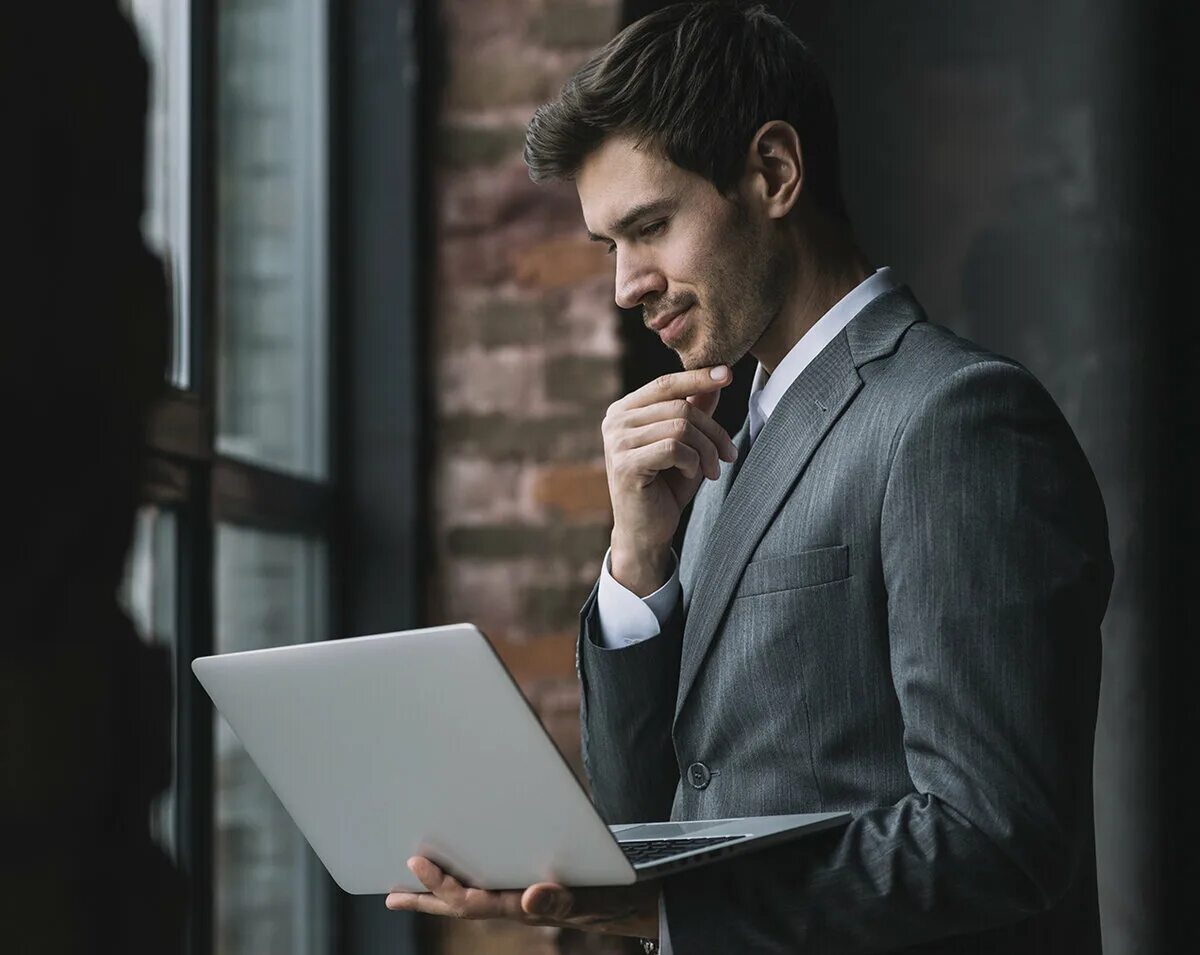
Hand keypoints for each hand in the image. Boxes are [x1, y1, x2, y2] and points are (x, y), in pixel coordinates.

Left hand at [385, 856, 659, 938]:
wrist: (627, 898)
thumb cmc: (607, 894)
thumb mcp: (590, 896)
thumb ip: (561, 898)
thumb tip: (532, 895)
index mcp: (520, 905)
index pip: (472, 900)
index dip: (442, 884)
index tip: (416, 863)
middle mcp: (513, 903)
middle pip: (460, 905)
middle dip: (426, 899)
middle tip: (391, 895)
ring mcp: (517, 897)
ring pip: (470, 897)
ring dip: (437, 895)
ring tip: (406, 889)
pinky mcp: (525, 887)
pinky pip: (486, 886)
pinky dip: (464, 881)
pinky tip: (454, 873)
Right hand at [602, 365, 737, 594]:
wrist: (646, 532)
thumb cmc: (666, 487)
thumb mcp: (687, 444)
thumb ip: (696, 410)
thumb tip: (717, 377)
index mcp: (624, 410)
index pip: (665, 384)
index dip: (697, 377)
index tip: (728, 373)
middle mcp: (615, 421)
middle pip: (679, 407)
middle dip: (713, 431)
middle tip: (729, 455)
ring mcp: (616, 442)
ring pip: (680, 426)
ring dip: (707, 450)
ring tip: (712, 471)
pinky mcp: (625, 464)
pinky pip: (673, 448)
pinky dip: (693, 462)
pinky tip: (693, 476)